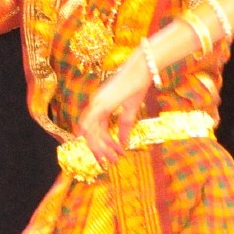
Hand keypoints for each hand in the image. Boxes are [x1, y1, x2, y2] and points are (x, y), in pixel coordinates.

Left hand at [76, 51, 151, 167]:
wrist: (141, 70)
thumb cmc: (136, 85)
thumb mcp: (130, 110)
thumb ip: (125, 127)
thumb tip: (123, 143)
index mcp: (101, 106)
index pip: (98, 130)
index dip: (105, 145)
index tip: (114, 156)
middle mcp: (95, 105)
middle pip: (92, 134)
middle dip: (101, 150)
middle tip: (109, 163)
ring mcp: (96, 104)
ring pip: (92, 132)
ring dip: (101, 148)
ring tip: (111, 159)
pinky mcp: (100, 103)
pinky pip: (92, 124)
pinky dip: (97, 138)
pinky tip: (101, 148)